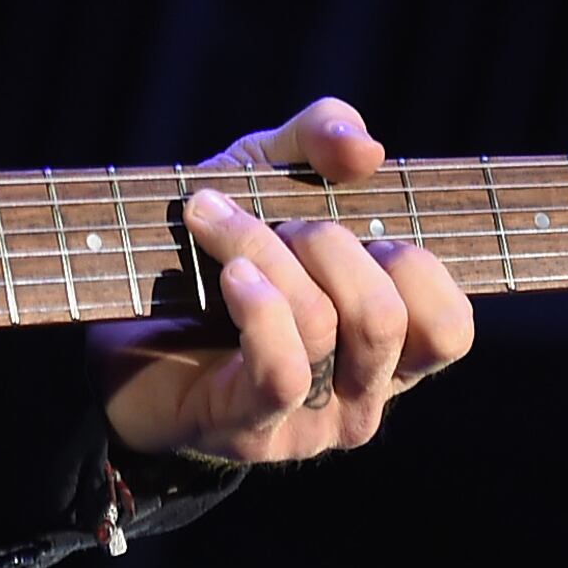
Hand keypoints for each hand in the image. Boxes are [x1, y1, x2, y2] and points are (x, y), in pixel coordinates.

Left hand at [90, 96, 474, 463]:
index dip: (417, 264)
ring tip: (216, 223)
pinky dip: (258, 305)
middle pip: (385, 316)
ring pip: (325, 326)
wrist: (117, 320)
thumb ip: (324, 138)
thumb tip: (368, 150)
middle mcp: (362, 393)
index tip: (361, 223)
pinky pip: (281, 368)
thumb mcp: (270, 171)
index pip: (450, 328)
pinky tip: (230, 272)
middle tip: (278, 221)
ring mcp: (309, 421)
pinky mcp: (251, 429)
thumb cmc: (214, 248)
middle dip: (327, 243)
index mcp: (388, 345)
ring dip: (267, 251)